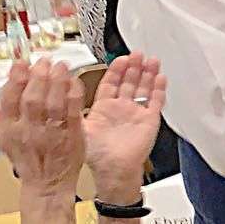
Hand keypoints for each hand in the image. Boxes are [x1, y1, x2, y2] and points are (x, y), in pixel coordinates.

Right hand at [0, 61, 84, 195]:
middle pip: (32, 99)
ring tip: (60, 66)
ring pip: (53, 104)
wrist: (47, 183)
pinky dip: (74, 96)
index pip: (9, 100)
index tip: (21, 63)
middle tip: (44, 61)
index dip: (15, 79)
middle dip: (38, 77)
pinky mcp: (72, 136)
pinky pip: (73, 113)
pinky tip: (74, 82)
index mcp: (10, 128)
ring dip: (57, 82)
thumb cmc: (26, 159)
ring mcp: (52, 133)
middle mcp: (30, 130)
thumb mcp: (2, 137)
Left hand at [83, 55, 166, 193]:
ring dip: (148, 74)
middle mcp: (121, 109)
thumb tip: (64, 88)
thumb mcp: (79, 126)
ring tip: (151, 60)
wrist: (113, 170)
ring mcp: (136, 114)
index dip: (116, 70)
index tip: (120, 58)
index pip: (111, 83)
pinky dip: (159, 90)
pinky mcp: (149, 121)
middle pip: (129, 82)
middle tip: (138, 54)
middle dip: (134, 67)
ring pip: (144, 88)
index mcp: (104, 108)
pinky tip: (161, 78)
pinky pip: (156, 102)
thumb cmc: (96, 155)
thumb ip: (73, 107)